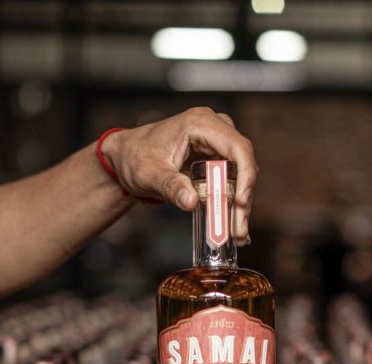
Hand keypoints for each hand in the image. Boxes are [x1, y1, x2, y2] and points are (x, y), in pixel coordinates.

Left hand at [103, 107, 257, 245]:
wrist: (126, 157)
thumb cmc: (134, 156)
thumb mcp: (148, 173)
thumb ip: (170, 186)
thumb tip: (191, 201)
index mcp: (200, 123)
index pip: (237, 147)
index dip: (245, 175)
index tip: (242, 202)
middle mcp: (214, 128)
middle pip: (243, 163)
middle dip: (244, 197)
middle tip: (239, 227)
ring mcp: (216, 142)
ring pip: (241, 174)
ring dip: (240, 204)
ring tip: (236, 232)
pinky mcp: (216, 157)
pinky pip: (232, 180)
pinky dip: (232, 201)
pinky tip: (231, 222)